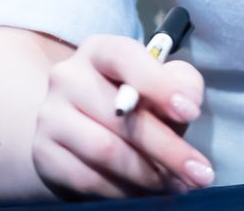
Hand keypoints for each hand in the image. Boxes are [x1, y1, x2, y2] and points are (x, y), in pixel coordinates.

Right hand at [31, 34, 210, 198]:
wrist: (75, 129)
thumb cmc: (132, 101)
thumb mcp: (160, 83)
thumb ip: (180, 82)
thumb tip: (187, 101)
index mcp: (99, 50)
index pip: (125, 57)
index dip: (159, 85)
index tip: (191, 113)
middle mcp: (68, 76)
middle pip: (120, 115)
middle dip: (167, 148)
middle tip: (200, 174)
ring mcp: (50, 116)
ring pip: (104, 150)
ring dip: (148, 175)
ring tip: (178, 186)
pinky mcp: (43, 153)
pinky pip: (87, 179)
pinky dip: (123, 191)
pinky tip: (146, 194)